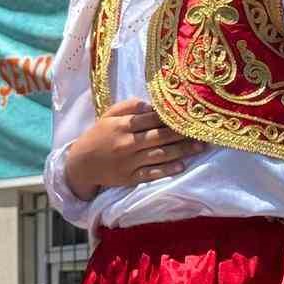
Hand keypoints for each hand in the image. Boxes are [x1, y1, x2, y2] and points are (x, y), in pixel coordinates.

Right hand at [64, 99, 206, 197]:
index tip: (189, 114)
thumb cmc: (99, 136)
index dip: (171, 116)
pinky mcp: (130, 178)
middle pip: (159, 137)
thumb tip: (151, 105)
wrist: (81, 164)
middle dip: (182, 133)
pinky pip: (152, 173)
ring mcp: (129, 162)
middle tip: (203, 130)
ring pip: (159, 155)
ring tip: (200, 147)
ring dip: (181, 151)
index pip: (151, 119)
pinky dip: (167, 170)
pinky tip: (182, 166)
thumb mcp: (108, 116)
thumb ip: (129, 107)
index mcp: (122, 126)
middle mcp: (127, 143)